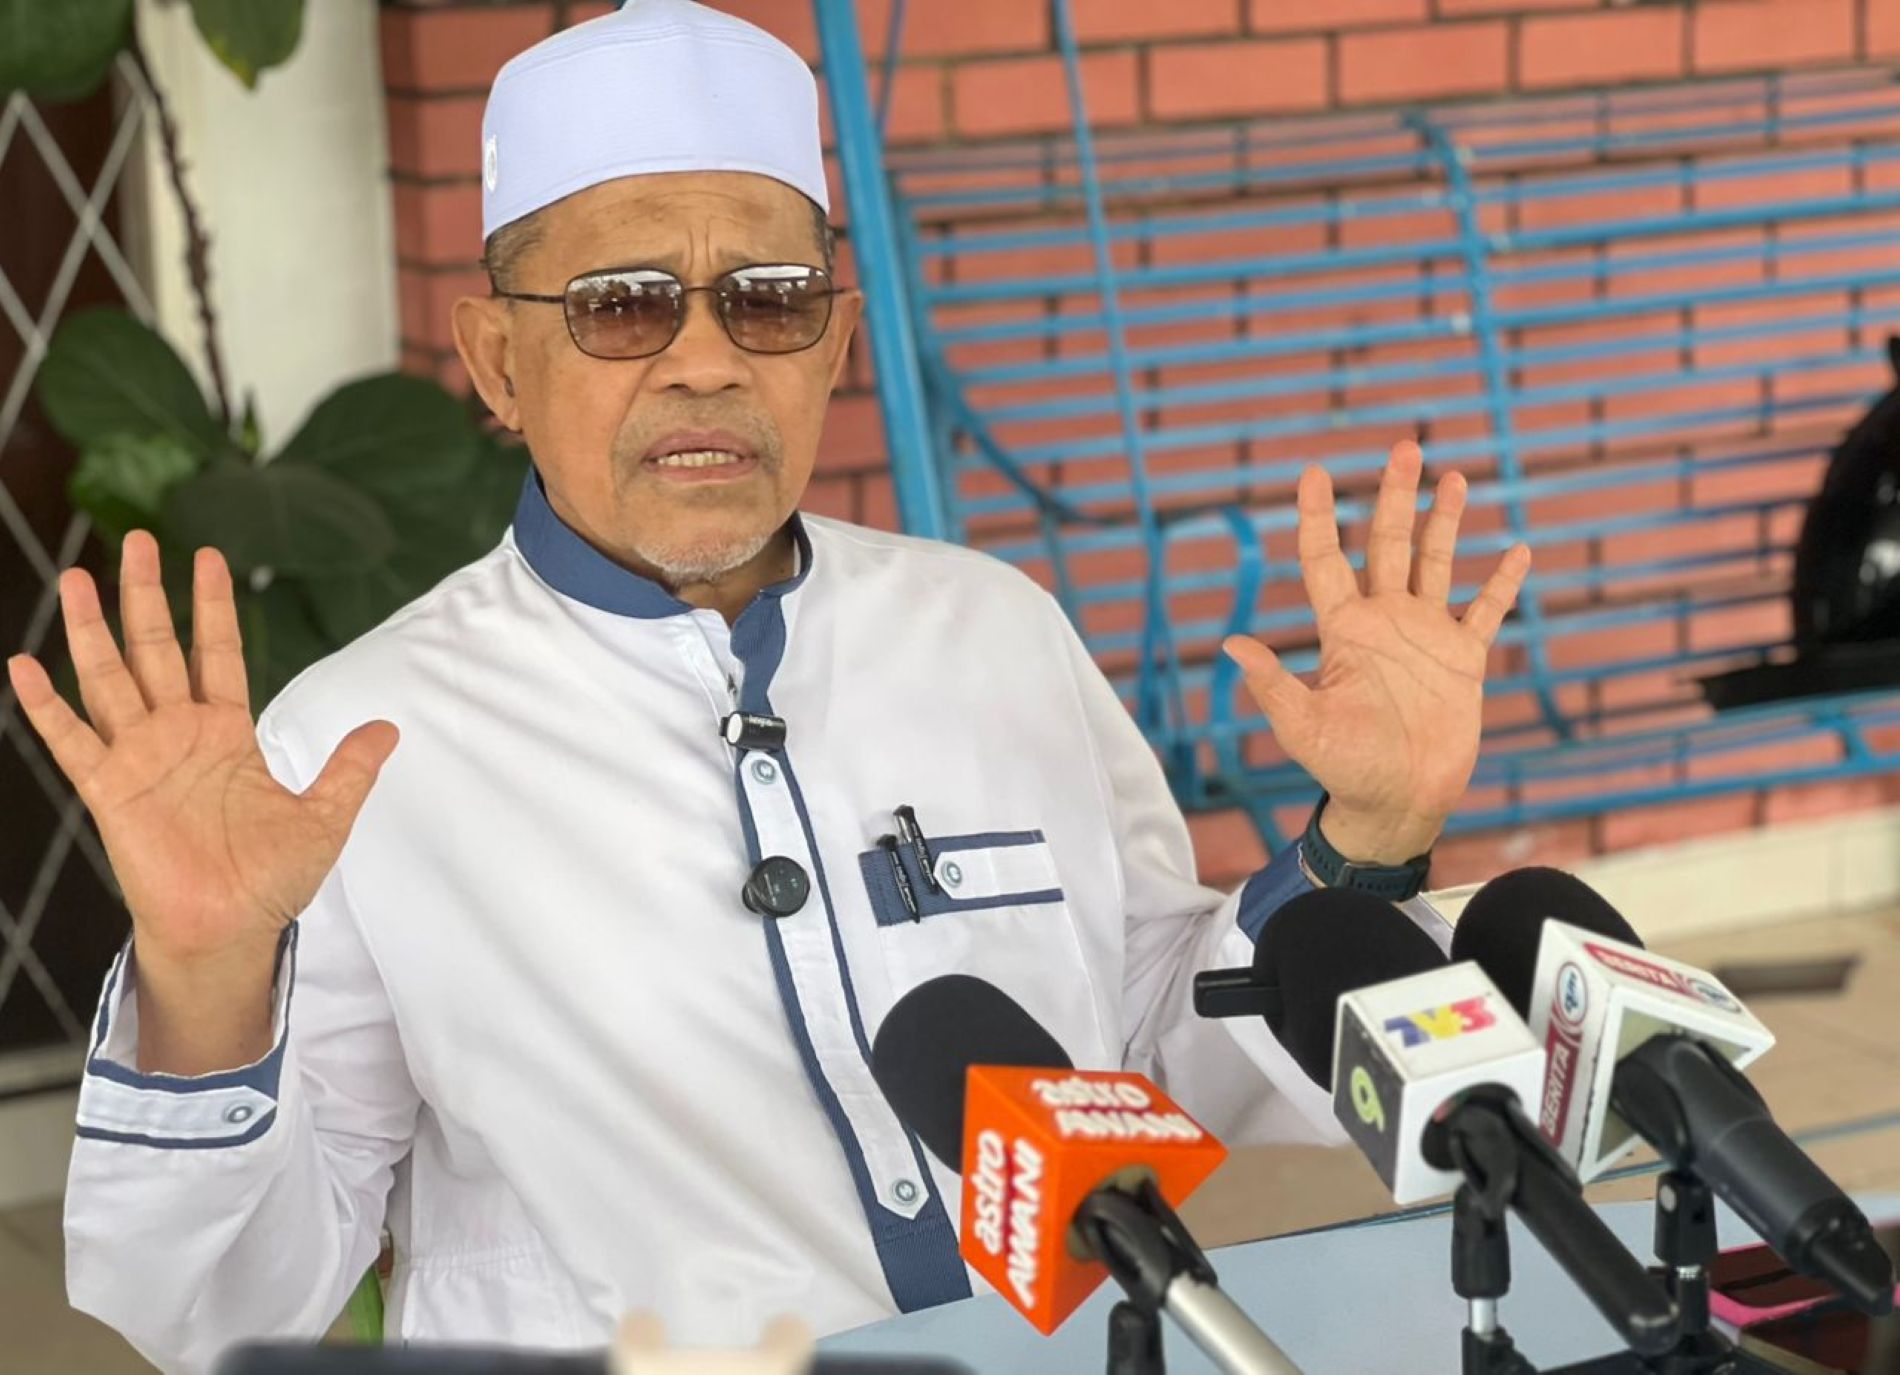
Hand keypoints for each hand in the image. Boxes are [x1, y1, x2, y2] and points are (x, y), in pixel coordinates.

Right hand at [6, 532, 396, 975]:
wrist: (230, 930)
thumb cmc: (271, 880)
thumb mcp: (325, 817)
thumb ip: (348, 769)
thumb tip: (389, 728)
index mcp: (228, 734)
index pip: (218, 653)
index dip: (213, 606)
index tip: (208, 556)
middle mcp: (179, 735)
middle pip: (158, 650)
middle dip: (148, 596)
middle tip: (136, 540)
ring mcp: (140, 758)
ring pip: (110, 679)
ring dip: (92, 631)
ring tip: (77, 577)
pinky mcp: (109, 791)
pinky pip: (71, 741)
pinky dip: (46, 706)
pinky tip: (23, 667)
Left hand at [1222, 441, 1529, 864]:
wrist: (1396, 803)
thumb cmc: (1342, 768)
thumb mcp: (1303, 727)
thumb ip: (1273, 684)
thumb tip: (1230, 644)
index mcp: (1342, 630)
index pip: (1324, 559)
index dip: (1319, 516)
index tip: (1314, 471)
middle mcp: (1383, 621)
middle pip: (1387, 543)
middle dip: (1393, 496)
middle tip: (1403, 446)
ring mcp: (1425, 635)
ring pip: (1436, 563)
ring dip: (1444, 522)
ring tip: (1453, 478)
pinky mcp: (1464, 658)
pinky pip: (1486, 610)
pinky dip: (1501, 582)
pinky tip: (1516, 549)